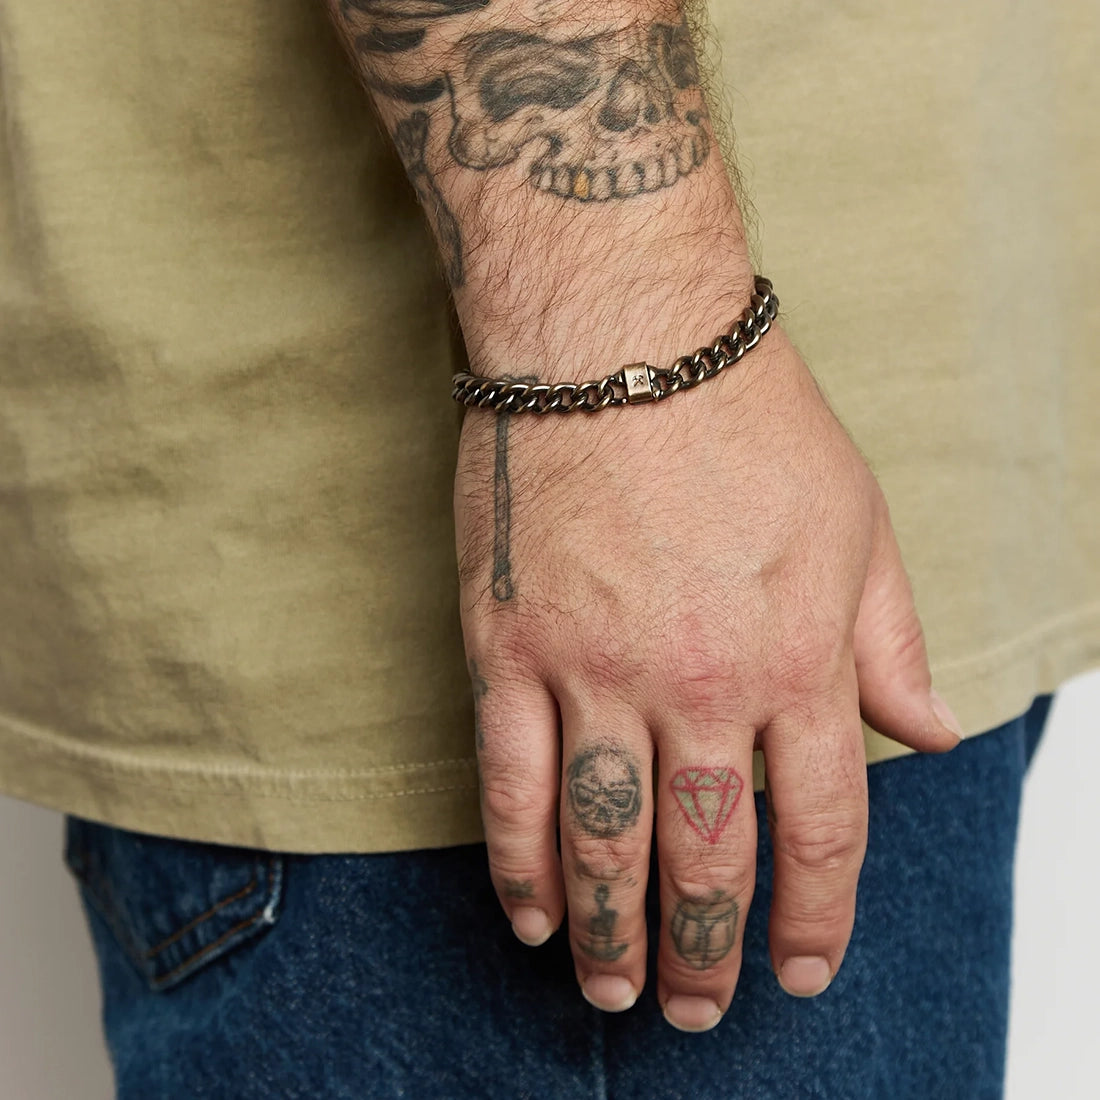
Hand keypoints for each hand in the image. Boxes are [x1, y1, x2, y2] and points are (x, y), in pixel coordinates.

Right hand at [456, 327, 960, 1030]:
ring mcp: (596, 671)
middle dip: (707, 953)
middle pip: (707, 859)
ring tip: (614, 993)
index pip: (819, 829)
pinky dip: (519, 864)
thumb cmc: (745, 418)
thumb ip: (890, 642)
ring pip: (604, 843)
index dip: (815, 917)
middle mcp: (701, 684)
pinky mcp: (510, 647)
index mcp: (798, 658)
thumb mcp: (856, 522)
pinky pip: (509, 785)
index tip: (803, 970)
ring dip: (612, 935)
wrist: (620, 338)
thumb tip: (931, 734)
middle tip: (699, 1008)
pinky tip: (535, 915)